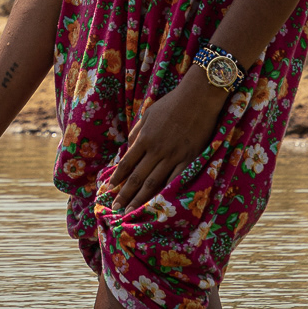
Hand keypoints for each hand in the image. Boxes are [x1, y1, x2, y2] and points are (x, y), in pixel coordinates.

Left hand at [109, 71, 228, 211]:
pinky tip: (159, 202)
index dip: (117, 177)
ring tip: (132, 211)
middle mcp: (156, 150)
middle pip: (137, 177)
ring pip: (154, 182)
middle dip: (125, 194)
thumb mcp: (148, 113)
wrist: (198, 98)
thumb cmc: (172, 103)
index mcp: (145, 138)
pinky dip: (166, 191)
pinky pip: (175, 179)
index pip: (127, 162)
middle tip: (116, 208)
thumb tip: (127, 148)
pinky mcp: (189, 158)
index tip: (109, 189)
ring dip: (141, 198)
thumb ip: (137, 132)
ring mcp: (173, 156)